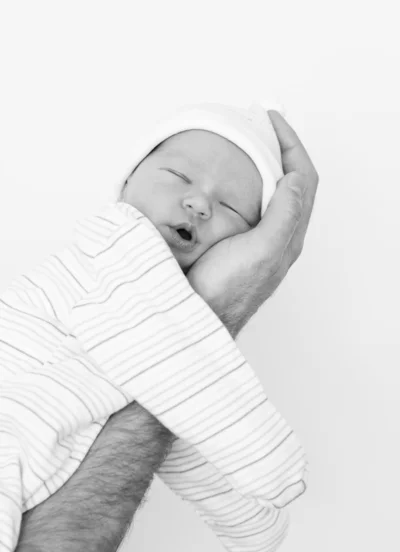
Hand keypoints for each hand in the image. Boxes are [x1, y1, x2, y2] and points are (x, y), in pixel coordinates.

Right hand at [186, 110, 318, 336]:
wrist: (199, 314)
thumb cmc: (228, 290)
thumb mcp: (262, 252)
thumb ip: (284, 217)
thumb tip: (296, 178)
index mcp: (288, 233)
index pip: (303, 178)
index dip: (292, 144)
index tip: (271, 120)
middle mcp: (277, 234)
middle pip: (291, 181)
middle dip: (279, 149)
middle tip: (259, 125)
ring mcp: (257, 237)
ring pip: (269, 192)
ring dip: (261, 164)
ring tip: (244, 143)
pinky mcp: (237, 241)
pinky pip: (247, 204)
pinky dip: (242, 182)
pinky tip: (225, 177)